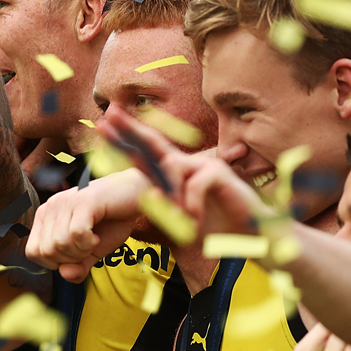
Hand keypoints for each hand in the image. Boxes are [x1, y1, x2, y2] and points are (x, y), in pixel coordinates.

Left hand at [25, 171, 147, 282]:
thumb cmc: (111, 222)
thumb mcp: (91, 253)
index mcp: (45, 217)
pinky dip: (89, 242)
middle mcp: (50, 207)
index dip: (55, 263)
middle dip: (70, 259)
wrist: (135, 198)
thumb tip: (64, 275)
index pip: (32, 252)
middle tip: (87, 247)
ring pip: (60, 243)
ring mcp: (65, 201)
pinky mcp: (83, 200)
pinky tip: (97, 235)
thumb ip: (77, 267)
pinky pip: (76, 233)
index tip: (76, 254)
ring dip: (81, 251)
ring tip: (93, 239)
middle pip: (46, 252)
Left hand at [96, 106, 269, 238]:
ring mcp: (203, 165)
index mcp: (174, 175)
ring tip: (184, 219)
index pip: (144, 153)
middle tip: (108, 114)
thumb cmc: (215, 227)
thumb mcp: (180, 221)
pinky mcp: (219, 173)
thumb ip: (162, 210)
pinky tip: (197, 219)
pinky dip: (192, 204)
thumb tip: (147, 196)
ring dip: (172, 197)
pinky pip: (194, 183)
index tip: (101, 124)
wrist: (248, 237)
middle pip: (153, 143)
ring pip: (172, 167)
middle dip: (129, 129)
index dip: (124, 139)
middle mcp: (187, 164)